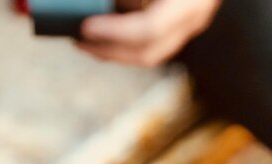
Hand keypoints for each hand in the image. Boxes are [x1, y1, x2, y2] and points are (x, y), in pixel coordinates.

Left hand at [77, 0, 221, 65]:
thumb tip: (98, 0)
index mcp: (187, 2)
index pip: (150, 30)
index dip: (115, 32)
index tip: (86, 26)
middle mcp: (193, 17)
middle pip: (148, 52)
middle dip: (109, 50)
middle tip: (78, 40)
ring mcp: (191, 23)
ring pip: (150, 52)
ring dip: (115, 49)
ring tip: (85, 39)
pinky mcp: (183, 22)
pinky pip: (153, 40)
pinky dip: (126, 38)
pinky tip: (104, 29)